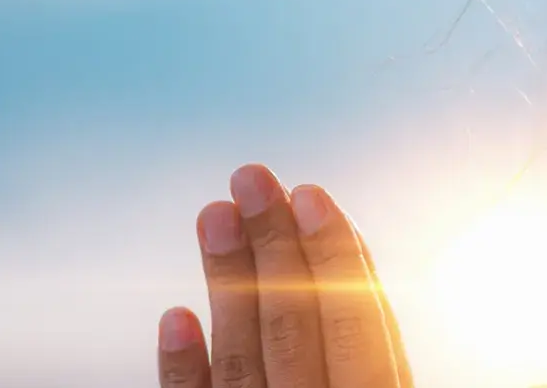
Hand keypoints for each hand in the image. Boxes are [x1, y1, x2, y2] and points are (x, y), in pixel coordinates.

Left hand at [157, 164, 413, 387]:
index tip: (309, 194)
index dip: (335, 259)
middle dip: (275, 249)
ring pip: (243, 363)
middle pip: (294, 334)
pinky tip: (176, 317)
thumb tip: (342, 261)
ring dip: (229, 284)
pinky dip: (185, 368)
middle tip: (251, 179)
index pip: (358, 329)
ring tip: (214, 214)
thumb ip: (369, 351)